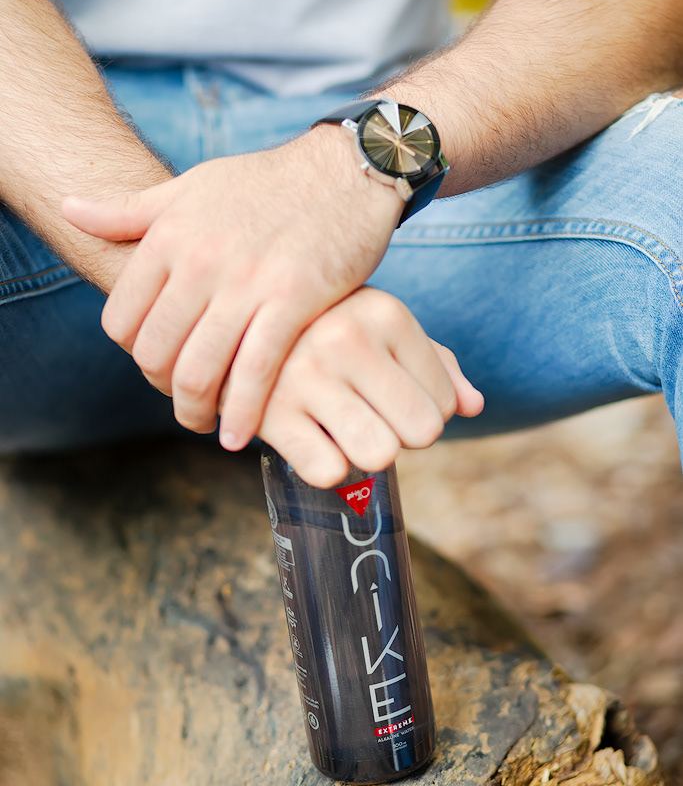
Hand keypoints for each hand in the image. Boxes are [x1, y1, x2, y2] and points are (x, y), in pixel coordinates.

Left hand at [62, 127, 403, 448]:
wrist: (345, 172)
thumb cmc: (266, 182)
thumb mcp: (190, 186)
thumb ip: (128, 211)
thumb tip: (68, 209)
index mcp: (168, 236)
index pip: (121, 321)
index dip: (133, 354)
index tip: (157, 364)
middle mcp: (199, 261)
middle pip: (156, 354)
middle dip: (163, 389)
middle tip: (184, 399)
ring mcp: (247, 283)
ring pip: (200, 372)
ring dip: (197, 412)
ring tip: (207, 423)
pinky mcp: (294, 301)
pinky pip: (256, 372)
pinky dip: (245, 414)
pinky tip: (240, 436)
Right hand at [259, 287, 483, 486]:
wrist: (235, 327)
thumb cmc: (326, 330)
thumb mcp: (383, 329)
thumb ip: (437, 365)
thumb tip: (475, 407)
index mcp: (385, 313)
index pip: (446, 403)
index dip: (424, 411)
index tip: (390, 398)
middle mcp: (347, 339)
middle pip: (422, 432)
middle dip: (402, 435)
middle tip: (370, 417)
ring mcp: (305, 376)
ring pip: (380, 454)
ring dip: (366, 453)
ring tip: (342, 429)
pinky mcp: (270, 413)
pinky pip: (329, 473)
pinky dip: (326, 469)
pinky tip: (311, 441)